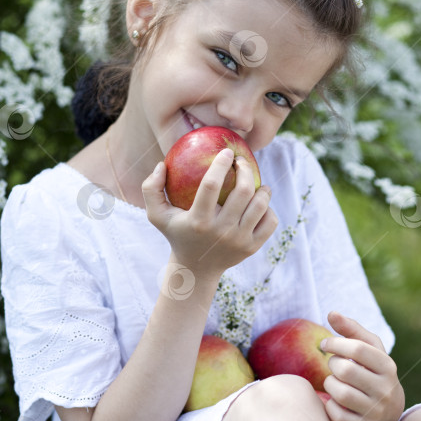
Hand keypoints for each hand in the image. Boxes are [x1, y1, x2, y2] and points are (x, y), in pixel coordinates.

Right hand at [141, 149, 277, 280]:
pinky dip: (268, 208)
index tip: (226, 151)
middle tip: (242, 162)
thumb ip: (151, 188)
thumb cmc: (177, 233)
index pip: (211, 184)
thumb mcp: (156, 215)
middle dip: (246, 169)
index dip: (221, 163)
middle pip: (243, 191)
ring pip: (260, 205)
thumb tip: (162, 165)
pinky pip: (269, 221)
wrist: (197, 269)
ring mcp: (239, 241)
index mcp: (198, 221)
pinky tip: (260, 201)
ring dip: (262, 188)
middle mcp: (221, 232)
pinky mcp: (252, 247)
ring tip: (256, 181)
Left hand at [319, 312, 404, 420]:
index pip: (358, 349)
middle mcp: (386, 389)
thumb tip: (331, 313)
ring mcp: (377, 411)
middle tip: (331, 364)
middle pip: (346, 370)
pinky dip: (329, 405)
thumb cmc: (373, 370)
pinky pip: (337, 415)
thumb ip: (351, 329)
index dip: (336, 343)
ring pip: (340, 393)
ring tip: (332, 381)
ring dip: (329, 384)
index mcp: (387, 366)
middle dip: (332, 364)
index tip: (325, 343)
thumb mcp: (369, 348)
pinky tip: (334, 399)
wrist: (391, 410)